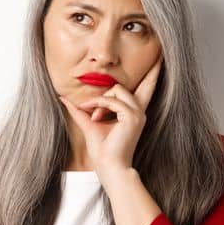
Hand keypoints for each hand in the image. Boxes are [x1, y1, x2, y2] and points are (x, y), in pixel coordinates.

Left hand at [59, 58, 162, 176]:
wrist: (109, 167)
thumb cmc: (102, 150)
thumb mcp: (89, 124)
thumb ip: (80, 110)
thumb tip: (64, 98)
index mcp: (133, 112)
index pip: (146, 88)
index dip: (154, 73)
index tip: (160, 58)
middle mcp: (139, 111)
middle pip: (125, 85)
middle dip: (108, 92)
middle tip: (91, 109)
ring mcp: (137, 113)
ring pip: (116, 89)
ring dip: (99, 101)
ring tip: (93, 116)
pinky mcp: (132, 116)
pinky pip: (111, 100)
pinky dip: (99, 105)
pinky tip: (94, 117)